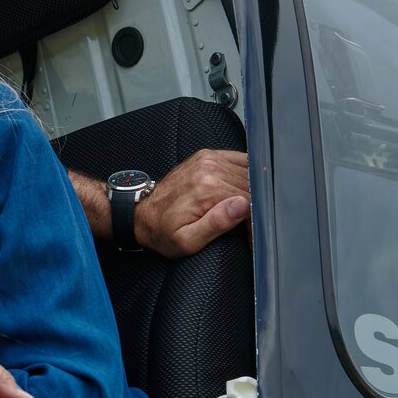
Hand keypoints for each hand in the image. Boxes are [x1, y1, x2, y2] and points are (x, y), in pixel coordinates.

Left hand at [135, 149, 249, 257]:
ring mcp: (208, 159)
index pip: (251, 202)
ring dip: (251, 193)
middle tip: (245, 229)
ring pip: (248, 174)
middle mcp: (209, 169)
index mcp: (207, 188)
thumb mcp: (188, 240)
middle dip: (254, 209)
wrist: (142, 215)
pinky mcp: (207, 156)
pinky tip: (240, 190)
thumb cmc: (163, 232)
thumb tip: (243, 205)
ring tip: (240, 213)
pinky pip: (239, 161)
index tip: (250, 237)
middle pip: (252, 187)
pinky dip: (246, 175)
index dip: (255, 222)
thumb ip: (217, 224)